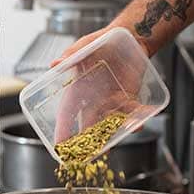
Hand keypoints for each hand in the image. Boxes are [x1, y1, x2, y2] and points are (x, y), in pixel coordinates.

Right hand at [51, 27, 149, 142]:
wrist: (129, 37)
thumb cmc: (103, 41)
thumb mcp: (86, 45)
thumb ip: (72, 55)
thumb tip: (55, 64)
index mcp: (78, 89)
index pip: (67, 113)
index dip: (63, 129)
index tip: (60, 145)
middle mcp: (94, 99)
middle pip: (88, 124)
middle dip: (88, 142)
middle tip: (89, 156)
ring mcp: (111, 101)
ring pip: (109, 123)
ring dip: (112, 135)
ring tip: (113, 145)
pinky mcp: (128, 99)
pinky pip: (130, 113)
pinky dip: (135, 120)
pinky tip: (139, 125)